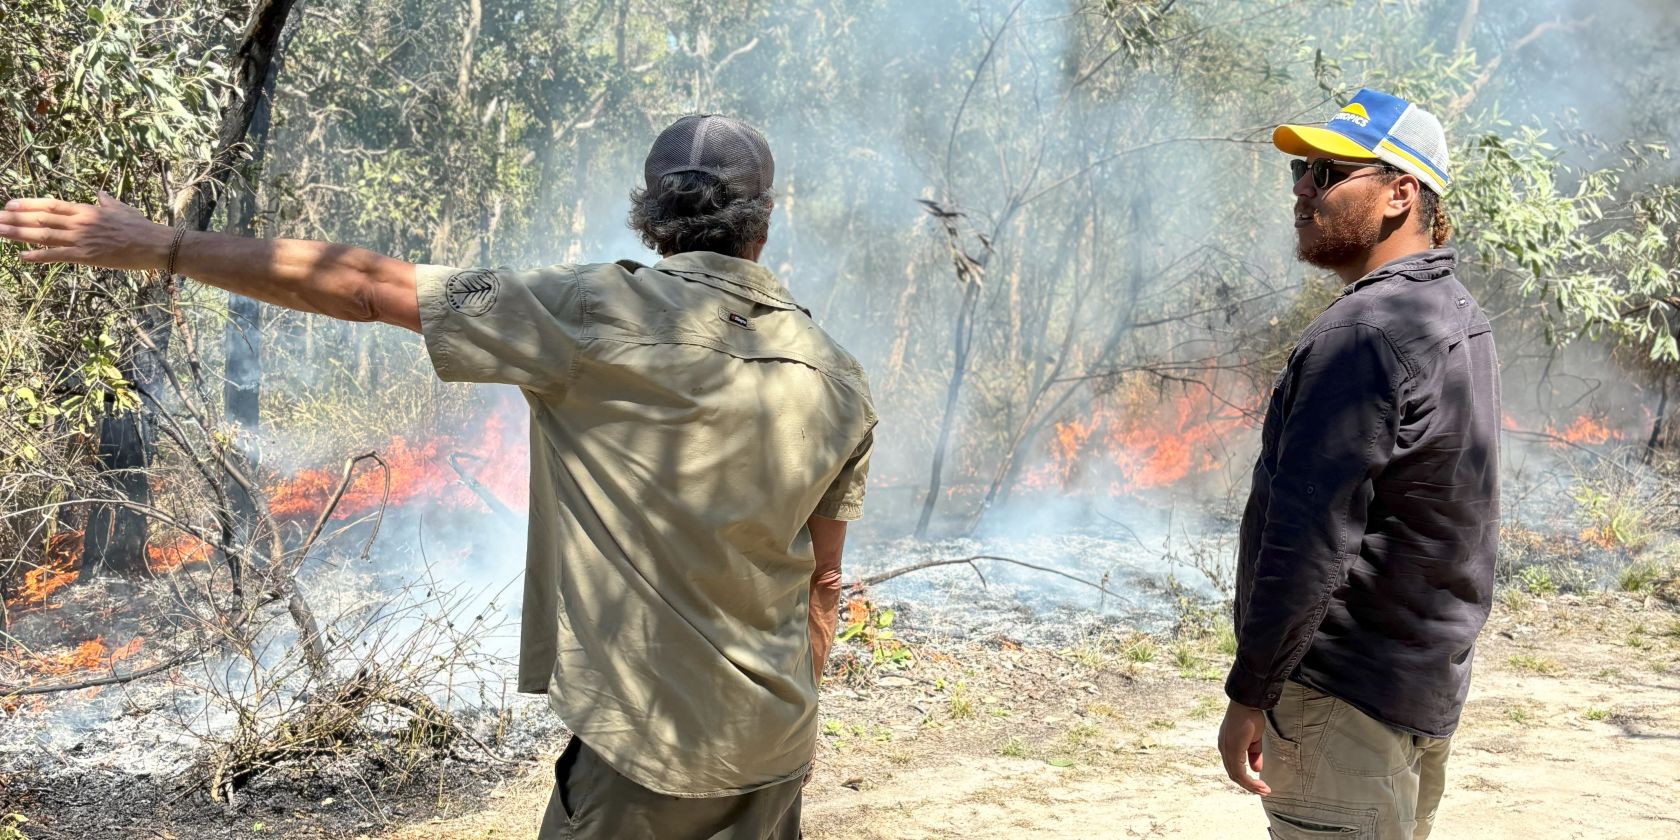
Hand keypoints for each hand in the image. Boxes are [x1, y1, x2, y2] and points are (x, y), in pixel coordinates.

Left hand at [0, 192, 172, 270]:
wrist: (155, 244)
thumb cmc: (141, 226)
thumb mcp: (122, 209)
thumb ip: (107, 202)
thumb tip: (100, 194)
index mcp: (86, 210)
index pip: (50, 205)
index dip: (28, 204)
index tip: (9, 204)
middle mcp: (79, 222)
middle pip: (40, 218)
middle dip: (14, 219)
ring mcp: (81, 239)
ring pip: (43, 235)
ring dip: (18, 234)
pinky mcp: (87, 256)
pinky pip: (57, 256)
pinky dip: (38, 256)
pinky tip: (22, 257)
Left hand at [1217, 700, 1271, 795]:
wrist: (1247, 703)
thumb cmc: (1250, 717)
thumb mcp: (1254, 740)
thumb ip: (1254, 754)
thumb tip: (1257, 769)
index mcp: (1228, 746)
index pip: (1235, 768)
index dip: (1247, 779)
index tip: (1260, 785)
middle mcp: (1224, 749)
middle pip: (1234, 775)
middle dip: (1250, 785)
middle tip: (1264, 791)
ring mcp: (1226, 750)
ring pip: (1236, 775)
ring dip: (1250, 785)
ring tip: (1264, 790)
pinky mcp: (1231, 750)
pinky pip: (1238, 771)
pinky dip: (1248, 780)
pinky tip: (1258, 783)